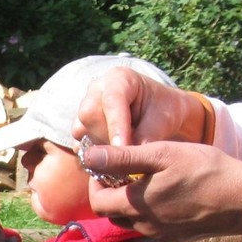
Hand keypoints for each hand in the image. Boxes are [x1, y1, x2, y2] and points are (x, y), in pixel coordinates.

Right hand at [72, 67, 205, 146]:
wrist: (158, 114)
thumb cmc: (163, 112)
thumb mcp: (162, 122)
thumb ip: (144, 138)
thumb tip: (128, 162)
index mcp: (120, 78)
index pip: (112, 100)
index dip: (116, 126)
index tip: (123, 148)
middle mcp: (97, 89)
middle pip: (88, 114)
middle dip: (106, 137)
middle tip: (126, 152)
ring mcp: (84, 106)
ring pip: (80, 129)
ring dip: (99, 147)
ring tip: (121, 154)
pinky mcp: (80, 125)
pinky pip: (78, 142)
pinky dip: (92, 154)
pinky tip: (111, 158)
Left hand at [80, 140, 241, 241]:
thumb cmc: (205, 170)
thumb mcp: (162, 155)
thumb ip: (123, 158)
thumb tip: (90, 156)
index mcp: (136, 206)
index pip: (97, 202)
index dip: (95, 184)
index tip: (106, 168)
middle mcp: (144, 226)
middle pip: (111, 215)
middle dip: (109, 195)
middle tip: (122, 174)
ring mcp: (162, 235)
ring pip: (132, 223)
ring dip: (129, 205)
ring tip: (144, 183)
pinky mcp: (178, 238)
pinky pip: (152, 227)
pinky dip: (148, 214)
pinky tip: (166, 196)